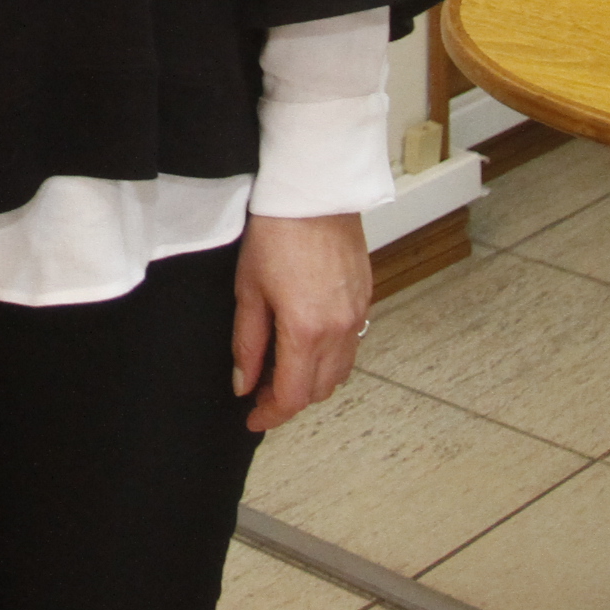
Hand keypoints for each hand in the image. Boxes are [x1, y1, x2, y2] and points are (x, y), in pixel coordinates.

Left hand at [232, 213, 372, 432]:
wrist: (315, 191)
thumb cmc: (276, 233)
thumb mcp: (248, 290)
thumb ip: (247, 344)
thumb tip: (244, 384)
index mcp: (305, 331)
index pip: (292, 396)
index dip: (270, 415)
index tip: (252, 418)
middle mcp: (339, 330)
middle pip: (318, 391)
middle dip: (288, 400)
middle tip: (259, 392)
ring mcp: (357, 315)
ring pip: (338, 373)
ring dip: (311, 382)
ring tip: (280, 369)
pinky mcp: (365, 300)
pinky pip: (350, 347)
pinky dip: (329, 359)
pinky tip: (306, 345)